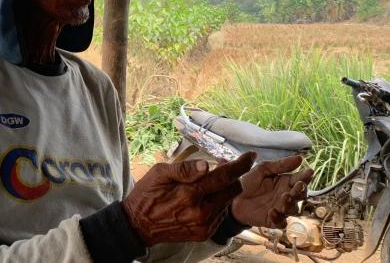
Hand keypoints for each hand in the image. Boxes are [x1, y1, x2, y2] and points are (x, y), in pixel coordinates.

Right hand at [122, 152, 255, 245]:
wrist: (138, 225)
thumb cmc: (147, 194)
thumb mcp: (159, 173)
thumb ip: (184, 169)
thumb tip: (206, 165)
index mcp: (189, 195)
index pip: (224, 177)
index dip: (240, 165)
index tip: (251, 156)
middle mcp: (201, 213)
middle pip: (233, 190)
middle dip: (233, 175)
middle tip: (220, 165)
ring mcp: (204, 226)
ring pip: (228, 202)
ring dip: (224, 189)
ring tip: (208, 182)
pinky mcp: (204, 234)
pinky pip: (220, 214)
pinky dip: (217, 202)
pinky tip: (203, 197)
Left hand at [231, 155, 312, 228]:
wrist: (233, 197)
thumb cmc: (249, 182)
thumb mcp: (263, 169)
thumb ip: (280, 165)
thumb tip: (300, 158)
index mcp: (285, 182)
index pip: (300, 179)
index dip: (305, 176)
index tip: (309, 171)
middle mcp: (286, 196)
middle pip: (300, 196)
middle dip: (301, 191)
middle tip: (298, 185)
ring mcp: (280, 209)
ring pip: (293, 209)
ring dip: (290, 204)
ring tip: (285, 197)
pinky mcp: (272, 220)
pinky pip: (280, 223)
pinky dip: (278, 218)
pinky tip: (272, 212)